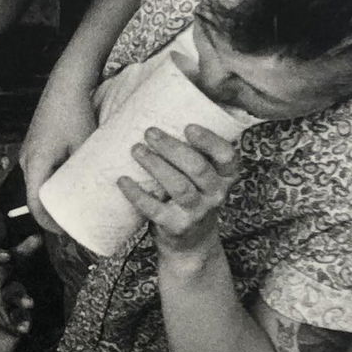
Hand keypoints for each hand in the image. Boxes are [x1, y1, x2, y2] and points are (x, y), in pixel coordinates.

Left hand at [0, 243, 35, 351]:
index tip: (4, 255)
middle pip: (6, 267)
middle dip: (20, 254)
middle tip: (34, 242)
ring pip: (17, 290)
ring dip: (22, 294)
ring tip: (24, 303)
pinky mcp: (11, 328)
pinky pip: (23, 316)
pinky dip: (26, 317)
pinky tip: (21, 327)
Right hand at [19, 78, 96, 231]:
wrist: (65, 83)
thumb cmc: (76, 112)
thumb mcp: (86, 145)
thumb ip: (90, 169)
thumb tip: (109, 191)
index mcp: (36, 163)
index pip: (36, 205)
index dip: (49, 223)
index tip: (66, 232)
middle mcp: (26, 159)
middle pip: (34, 196)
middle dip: (51, 212)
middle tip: (73, 223)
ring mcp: (27, 151)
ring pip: (36, 183)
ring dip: (50, 196)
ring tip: (72, 204)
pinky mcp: (33, 144)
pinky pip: (38, 170)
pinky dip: (49, 182)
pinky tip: (66, 182)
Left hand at [116, 124, 240, 260]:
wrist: (191, 242)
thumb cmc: (192, 195)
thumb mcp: (203, 176)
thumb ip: (194, 151)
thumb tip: (159, 109)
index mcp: (225, 176)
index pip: (227, 156)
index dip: (209, 141)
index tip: (188, 126)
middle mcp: (216, 194)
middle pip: (198, 168)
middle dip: (172, 147)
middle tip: (149, 132)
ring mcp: (197, 212)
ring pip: (179, 187)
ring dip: (156, 166)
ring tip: (136, 150)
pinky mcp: (176, 226)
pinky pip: (154, 209)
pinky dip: (137, 194)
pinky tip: (123, 180)